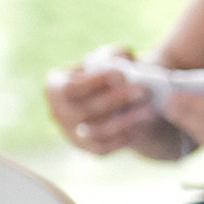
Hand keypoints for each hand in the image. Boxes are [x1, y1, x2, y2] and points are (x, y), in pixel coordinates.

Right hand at [41, 49, 169, 158]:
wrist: (115, 103)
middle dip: (115, 100)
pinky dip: (122, 138)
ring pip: (96, 131)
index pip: (69, 88)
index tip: (120, 74)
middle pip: (85, 110)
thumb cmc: (108, 75)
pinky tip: (141, 126)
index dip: (93, 82)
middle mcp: (57, 112)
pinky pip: (104, 148)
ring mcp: (71, 133)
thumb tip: (124, 57)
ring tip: (148, 110)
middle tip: (143, 90)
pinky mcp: (87, 148)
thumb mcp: (109, 59)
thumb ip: (114, 55)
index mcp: (55, 86)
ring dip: (124, 121)